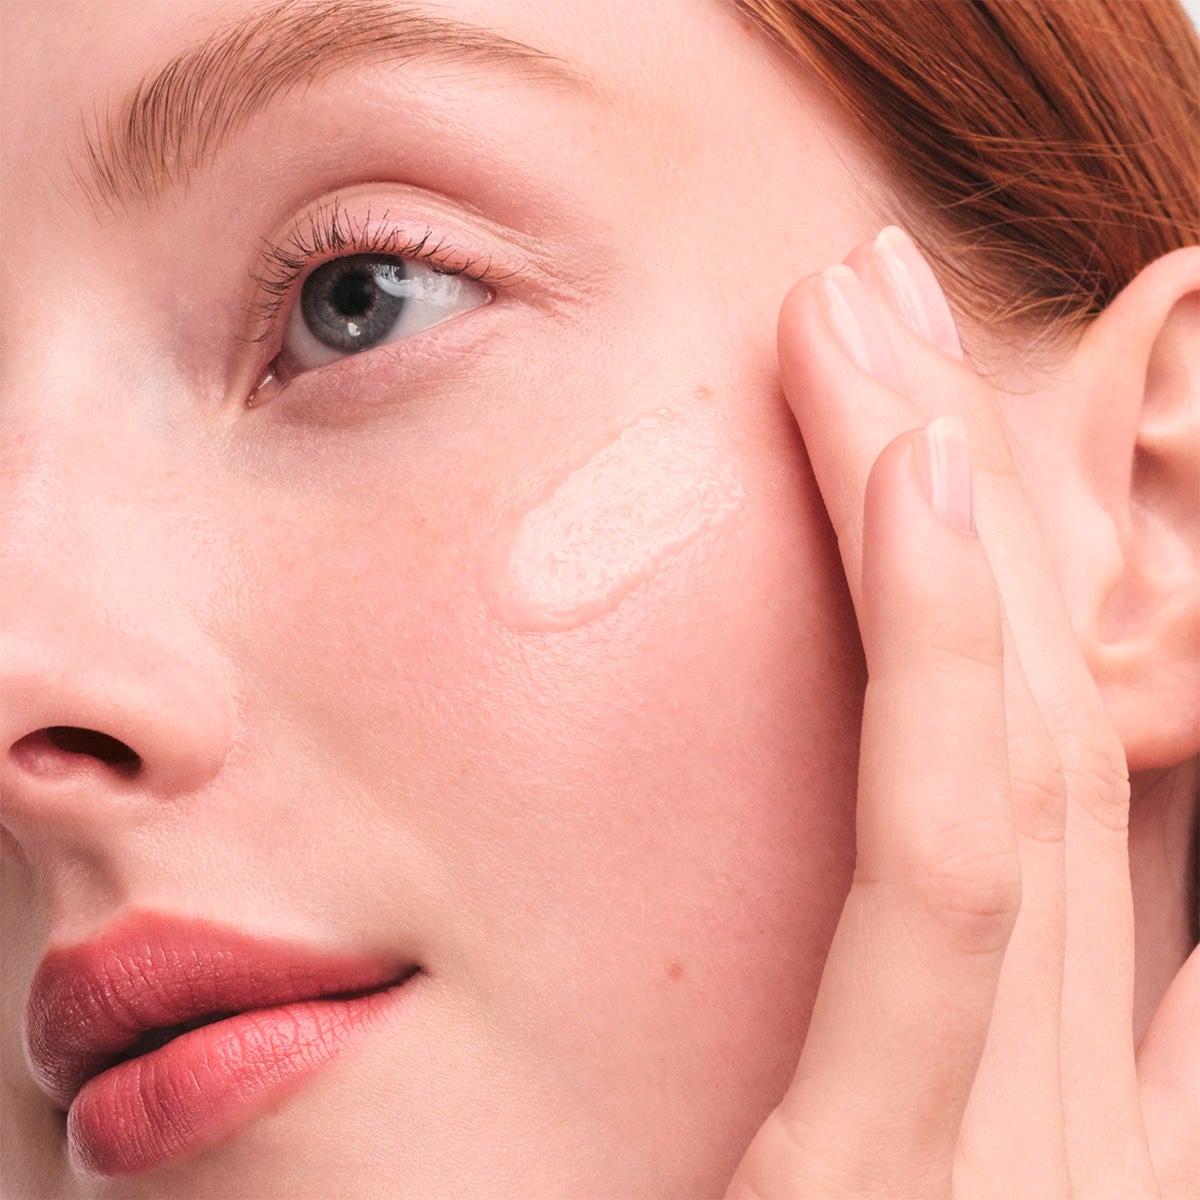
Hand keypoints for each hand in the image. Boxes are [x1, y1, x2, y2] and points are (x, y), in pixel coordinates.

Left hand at [723, 228, 1197, 1198]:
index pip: (1088, 778)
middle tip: (899, 305)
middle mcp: (1100, 1097)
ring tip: (874, 306)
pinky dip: (954, 661)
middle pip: (1042, 709)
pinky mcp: (915, 1176)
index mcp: (1092, 1104)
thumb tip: (1002, 883)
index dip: (1041, 582)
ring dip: (954, 495)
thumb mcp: (900, 1171)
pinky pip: (946, 871)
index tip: (968, 430)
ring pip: (1005, 736)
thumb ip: (956, 1041)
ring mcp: (1042, 1138)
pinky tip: (915, 477)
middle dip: (987, 477)